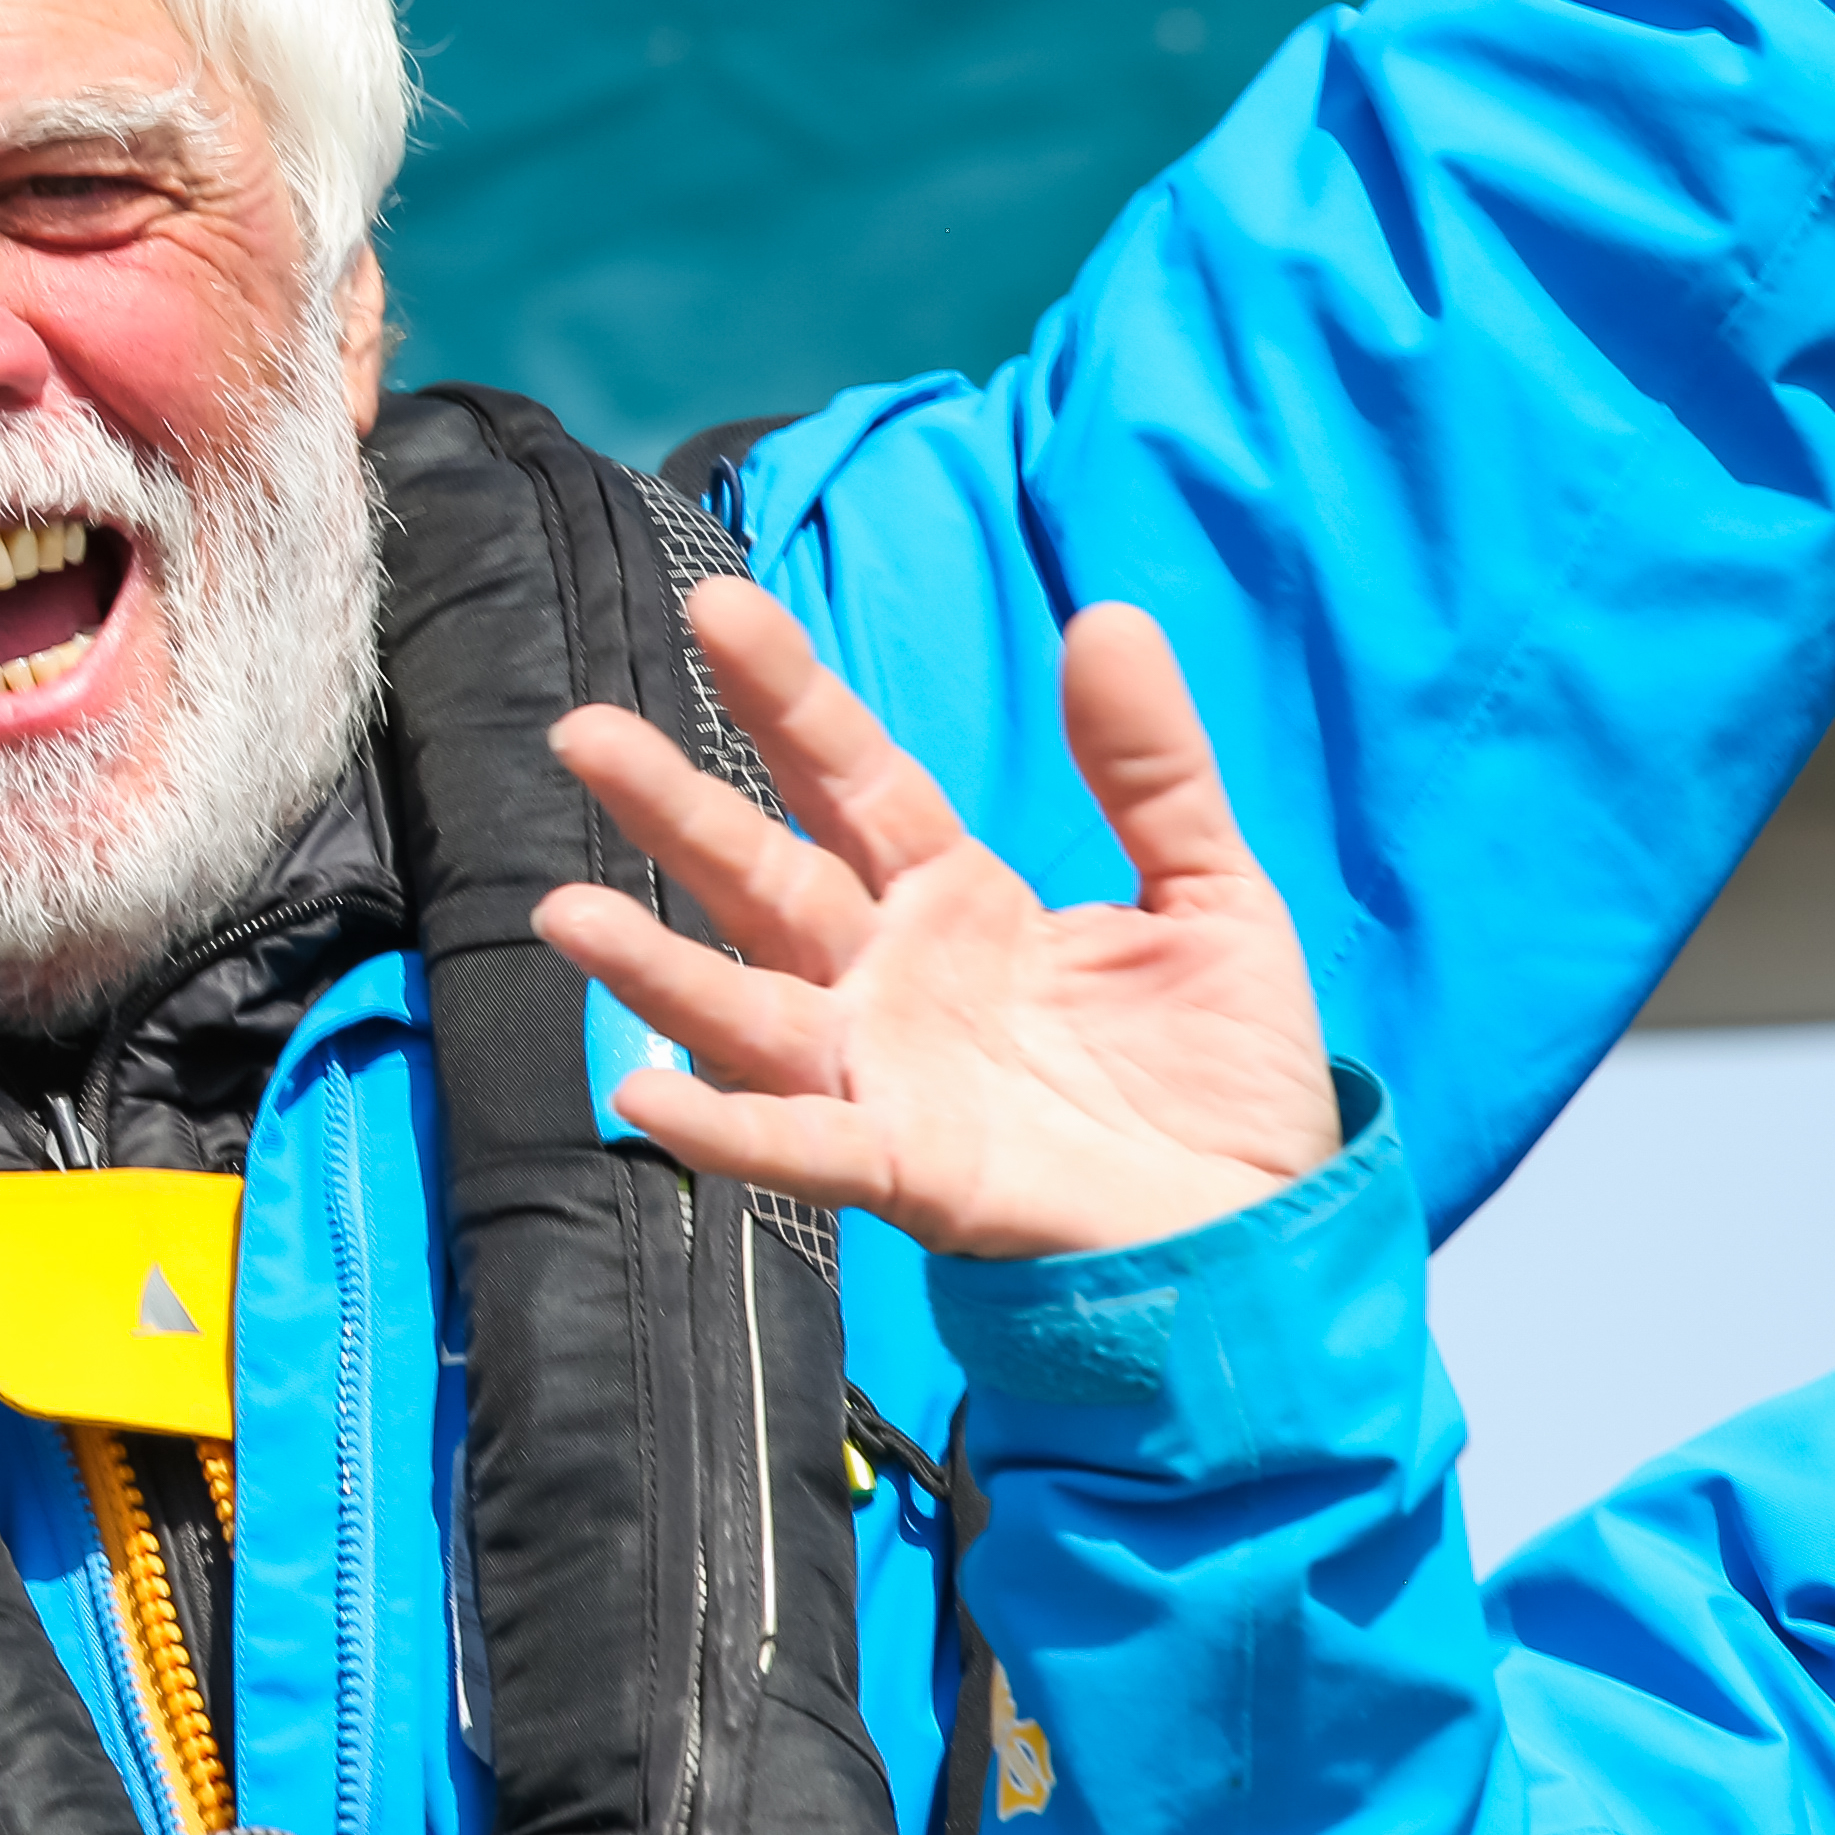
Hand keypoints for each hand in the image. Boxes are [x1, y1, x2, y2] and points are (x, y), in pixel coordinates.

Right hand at [534, 583, 1340, 1265]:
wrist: (1271, 1229)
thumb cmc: (1226, 1070)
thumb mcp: (1209, 891)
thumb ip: (1153, 767)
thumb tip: (1104, 614)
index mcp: (953, 898)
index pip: (851, 778)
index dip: (787, 697)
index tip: (716, 605)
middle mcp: (889, 979)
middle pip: (765, 876)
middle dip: (675, 807)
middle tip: (582, 731)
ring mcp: (884, 1076)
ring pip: (747, 1008)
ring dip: (655, 967)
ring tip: (563, 912)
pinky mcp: (909, 1170)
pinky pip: (802, 1145)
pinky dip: (726, 1127)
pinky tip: (644, 1094)